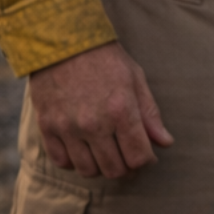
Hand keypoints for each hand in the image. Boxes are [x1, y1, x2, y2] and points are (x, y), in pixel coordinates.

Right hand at [28, 42, 173, 178]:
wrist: (64, 43)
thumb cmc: (106, 60)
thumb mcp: (136, 80)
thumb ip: (150, 114)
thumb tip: (165, 142)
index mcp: (121, 110)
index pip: (138, 156)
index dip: (147, 161)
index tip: (147, 156)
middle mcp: (94, 124)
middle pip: (114, 169)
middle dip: (126, 169)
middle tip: (128, 159)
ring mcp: (68, 128)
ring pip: (88, 170)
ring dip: (101, 168)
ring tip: (107, 154)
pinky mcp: (47, 128)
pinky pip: (62, 162)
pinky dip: (74, 162)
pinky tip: (83, 150)